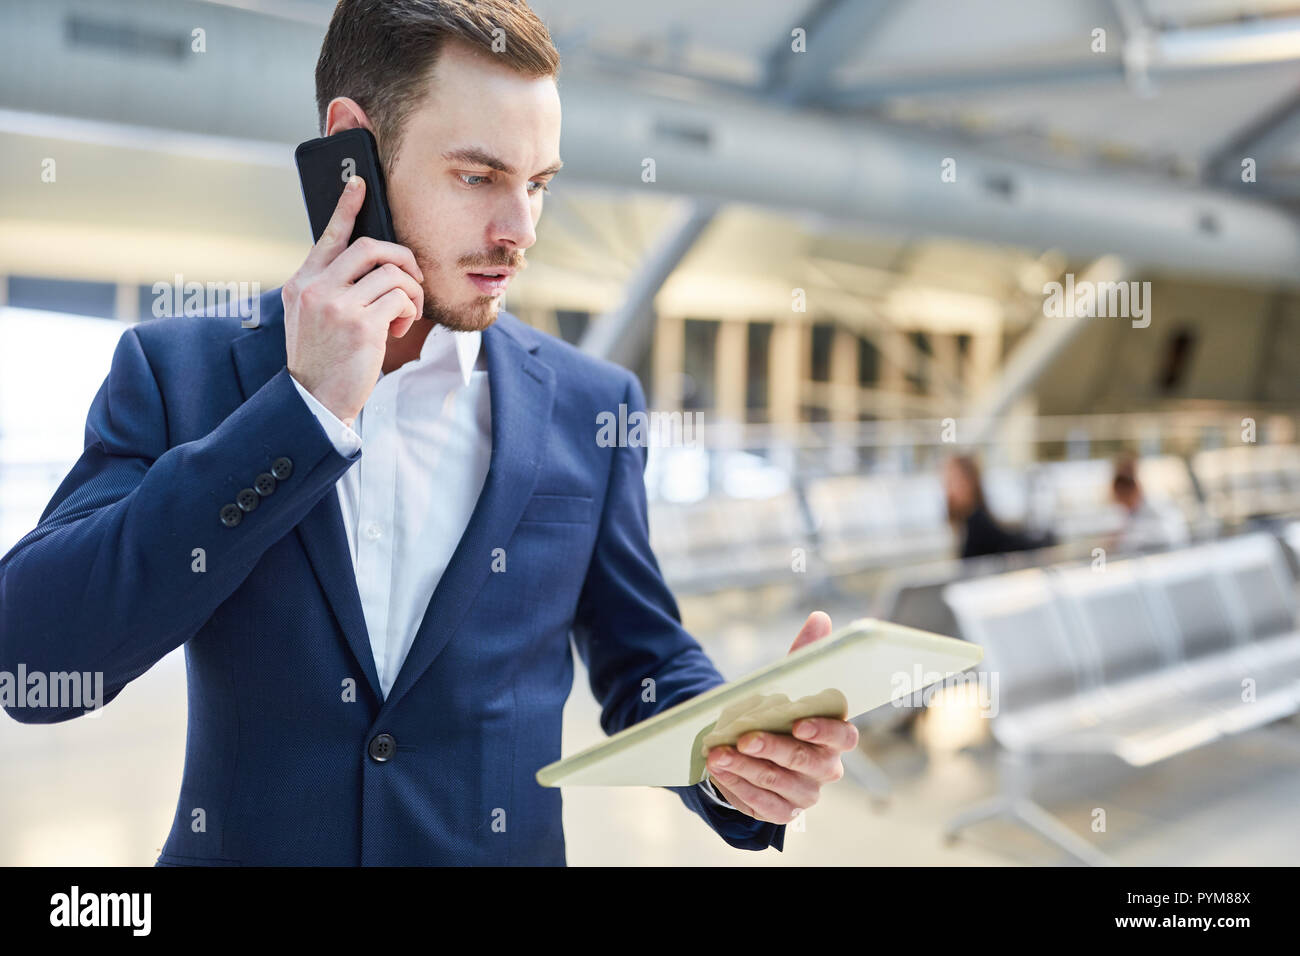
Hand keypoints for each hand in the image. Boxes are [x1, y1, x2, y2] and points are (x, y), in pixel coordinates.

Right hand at [283, 174, 424, 427]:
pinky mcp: (360, 325)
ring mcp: (336, 305)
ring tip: (405, 314)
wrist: (315, 402)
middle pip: (371, 247)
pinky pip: (401, 299)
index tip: (359, 183)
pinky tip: (399, 329)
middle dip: (404, 258)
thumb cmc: (323, 360)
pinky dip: (409, 311)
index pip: (328, 236)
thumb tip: (371, 264)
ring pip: (393, 273)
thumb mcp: (311, 319)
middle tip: (412, 278)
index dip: (346, 207)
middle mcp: (315, 289)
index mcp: (301, 284)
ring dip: (412, 292)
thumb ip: (330, 289)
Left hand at [705, 611, 858, 823]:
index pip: (844, 736)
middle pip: (807, 763)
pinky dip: (739, 787)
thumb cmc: (780, 711)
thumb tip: (819, 618)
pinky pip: (762, 804)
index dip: (824, 731)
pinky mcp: (780, 811)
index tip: (797, 722)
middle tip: (743, 737)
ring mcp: (804, 793)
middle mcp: (826, 768)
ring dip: (747, 769)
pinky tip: (720, 771)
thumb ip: (806, 653)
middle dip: (773, 749)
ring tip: (718, 754)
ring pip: (779, 785)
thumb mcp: (791, 682)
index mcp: (836, 736)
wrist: (757, 748)